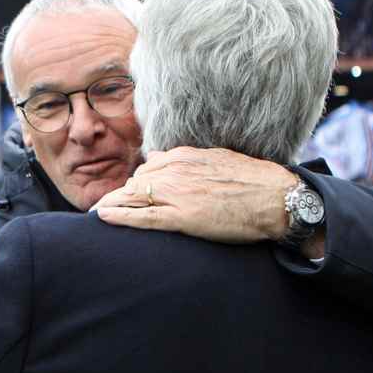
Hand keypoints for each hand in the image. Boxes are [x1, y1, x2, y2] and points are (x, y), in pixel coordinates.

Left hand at [92, 147, 298, 243]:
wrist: (275, 198)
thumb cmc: (253, 181)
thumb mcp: (217, 158)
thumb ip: (187, 158)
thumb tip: (159, 155)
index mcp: (184, 156)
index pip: (147, 166)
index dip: (136, 183)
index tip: (129, 193)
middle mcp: (175, 171)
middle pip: (135, 182)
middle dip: (121, 195)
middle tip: (110, 209)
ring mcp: (176, 194)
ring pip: (132, 197)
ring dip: (113, 205)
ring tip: (97, 215)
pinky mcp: (181, 217)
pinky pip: (141, 216)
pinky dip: (119, 216)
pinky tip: (102, 217)